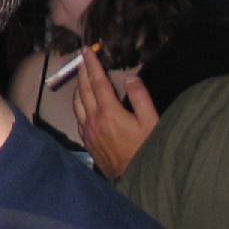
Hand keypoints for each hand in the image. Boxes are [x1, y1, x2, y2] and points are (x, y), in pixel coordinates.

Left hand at [71, 46, 159, 179]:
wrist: (137, 178)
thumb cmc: (147, 149)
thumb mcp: (151, 121)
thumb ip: (140, 97)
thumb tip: (130, 77)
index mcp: (109, 111)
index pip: (97, 81)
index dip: (92, 64)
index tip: (87, 50)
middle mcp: (94, 120)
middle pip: (83, 90)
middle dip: (82, 71)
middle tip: (82, 58)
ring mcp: (89, 132)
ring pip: (77, 104)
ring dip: (78, 88)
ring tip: (81, 77)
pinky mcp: (88, 143)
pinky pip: (78, 119)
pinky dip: (79, 105)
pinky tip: (83, 104)